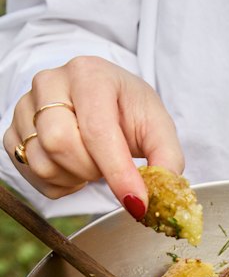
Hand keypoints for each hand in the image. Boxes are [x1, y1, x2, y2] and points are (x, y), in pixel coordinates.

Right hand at [3, 56, 183, 216]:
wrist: (101, 101)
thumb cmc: (128, 111)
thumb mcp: (157, 126)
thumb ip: (166, 157)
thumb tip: (162, 190)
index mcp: (89, 74)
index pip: (97, 129)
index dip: (117, 172)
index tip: (137, 202)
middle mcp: (49, 82)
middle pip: (60, 144)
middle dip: (92, 170)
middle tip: (109, 167)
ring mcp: (24, 107)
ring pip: (42, 163)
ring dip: (76, 178)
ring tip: (92, 163)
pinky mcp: (13, 133)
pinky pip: (32, 176)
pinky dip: (60, 184)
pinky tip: (74, 167)